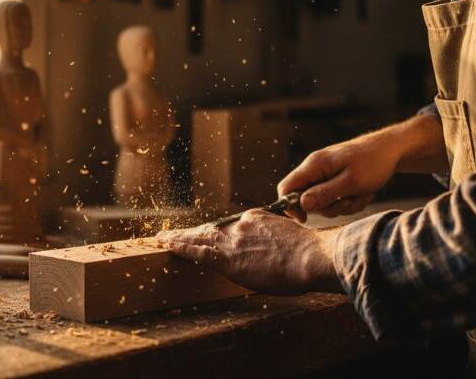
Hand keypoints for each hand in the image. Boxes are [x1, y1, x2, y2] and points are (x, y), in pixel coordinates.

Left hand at [156, 211, 341, 294]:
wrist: (311, 256)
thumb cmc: (312, 254)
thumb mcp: (294, 239)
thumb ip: (279, 242)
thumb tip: (278, 253)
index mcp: (258, 219)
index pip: (232, 227)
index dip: (219, 233)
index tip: (210, 234)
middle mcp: (242, 225)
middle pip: (212, 229)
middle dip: (192, 232)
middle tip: (173, 233)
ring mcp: (233, 240)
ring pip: (200, 238)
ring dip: (180, 238)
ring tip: (163, 239)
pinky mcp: (228, 257)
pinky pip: (198, 250)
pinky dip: (181, 246)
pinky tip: (167, 245)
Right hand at [278, 128, 404, 221]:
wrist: (392, 150)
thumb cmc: (373, 162)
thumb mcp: (351, 182)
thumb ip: (325, 193)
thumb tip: (301, 205)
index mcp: (314, 165)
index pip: (286, 187)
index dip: (290, 206)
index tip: (305, 219)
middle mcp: (315, 169)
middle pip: (306, 199)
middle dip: (328, 207)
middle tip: (349, 201)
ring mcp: (325, 174)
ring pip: (323, 202)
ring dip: (343, 205)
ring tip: (361, 194)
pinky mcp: (335, 180)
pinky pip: (335, 199)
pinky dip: (349, 201)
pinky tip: (364, 193)